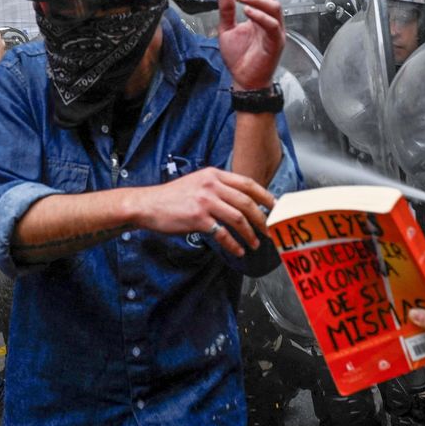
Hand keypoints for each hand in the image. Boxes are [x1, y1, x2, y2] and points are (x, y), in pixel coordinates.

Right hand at [130, 167, 273, 256]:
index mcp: (214, 174)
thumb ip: (217, 186)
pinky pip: (222, 233)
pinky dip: (233, 244)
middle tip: (269, 231)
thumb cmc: (173, 196)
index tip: (276, 207)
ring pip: (238, 218)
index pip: (247, 183)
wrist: (148, 204)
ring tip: (255, 244)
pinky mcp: (198, 218)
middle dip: (262, 219)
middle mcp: (211, 185)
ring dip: (250, 234)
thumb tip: (241, 201)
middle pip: (247, 202)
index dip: (265, 196)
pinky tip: (238, 250)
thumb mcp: (197, 182)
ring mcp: (205, 201)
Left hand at [217, 0, 283, 91]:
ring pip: (274, 7)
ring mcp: (275, 31)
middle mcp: (270, 22)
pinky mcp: (276, 43)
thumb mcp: (226, 29)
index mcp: (260, 17)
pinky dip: (261, 16)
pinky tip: (247, 11)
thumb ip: (226, 10)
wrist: (244, 81)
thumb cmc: (239, 58)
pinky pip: (273, 25)